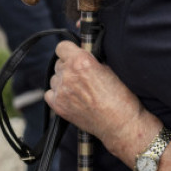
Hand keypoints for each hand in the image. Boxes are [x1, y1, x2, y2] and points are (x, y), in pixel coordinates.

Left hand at [45, 41, 158, 158]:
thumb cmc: (121, 97)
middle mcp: (68, 75)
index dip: (70, 50)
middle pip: (58, 63)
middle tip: (82, 74)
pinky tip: (72, 97)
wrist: (120, 123)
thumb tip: (84, 54)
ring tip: (80, 88)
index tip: (75, 53)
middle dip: (69, 65)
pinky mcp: (58, 106)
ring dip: (64, 79)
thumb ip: (92, 59)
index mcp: (82, 61)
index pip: (62, 46)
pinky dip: (58, 93)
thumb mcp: (110, 69)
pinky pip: (50, 93)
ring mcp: (61, 92)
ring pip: (54, 78)